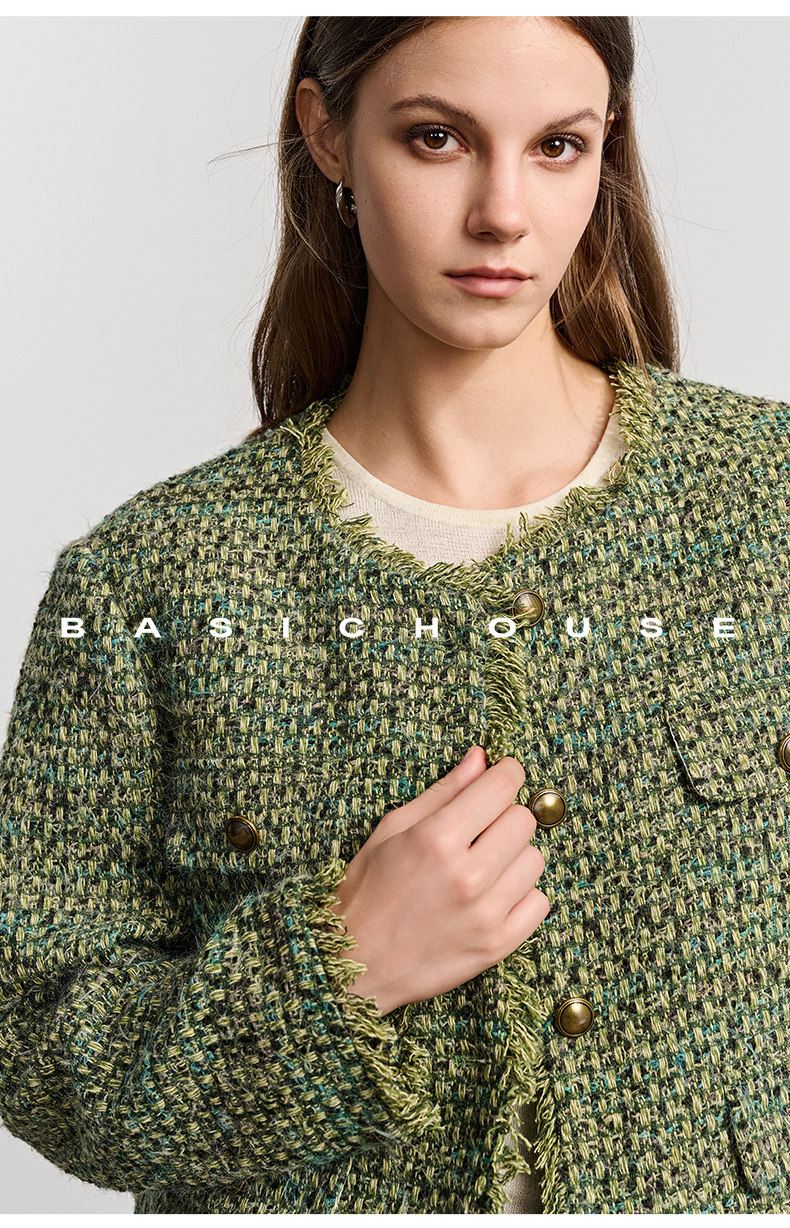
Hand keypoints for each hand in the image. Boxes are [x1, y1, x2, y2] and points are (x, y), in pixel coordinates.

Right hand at [327, 746, 549, 1014]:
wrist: (355, 962)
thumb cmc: (367, 890)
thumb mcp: (393, 829)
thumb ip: (443, 792)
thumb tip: (480, 757)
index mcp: (437, 839)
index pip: (500, 788)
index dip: (506, 773)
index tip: (504, 773)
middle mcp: (467, 875)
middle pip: (523, 821)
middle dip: (505, 815)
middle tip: (482, 827)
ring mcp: (485, 913)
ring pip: (534, 860)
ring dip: (513, 856)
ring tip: (482, 865)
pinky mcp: (497, 945)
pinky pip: (539, 903)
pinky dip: (521, 895)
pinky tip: (492, 895)